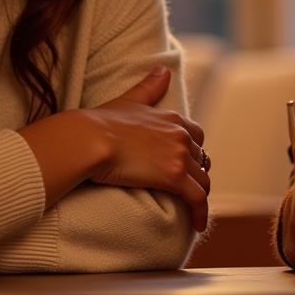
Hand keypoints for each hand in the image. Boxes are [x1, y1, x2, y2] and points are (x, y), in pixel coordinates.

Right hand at [85, 67, 210, 231]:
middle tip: (187, 191)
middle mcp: (181, 134)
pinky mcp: (175, 176)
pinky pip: (198, 198)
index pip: (196, 136)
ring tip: (193, 210)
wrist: (91, 139)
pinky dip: (201, 213)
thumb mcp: (131, 100)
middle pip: (202, 159)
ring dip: (201, 196)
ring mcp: (180, 155)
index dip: (193, 152)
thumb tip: (164, 69)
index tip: (186, 165)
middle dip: (197, 174)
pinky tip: (198, 225)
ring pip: (203, 180)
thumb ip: (150, 86)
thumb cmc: (103, 122)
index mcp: (172, 118)